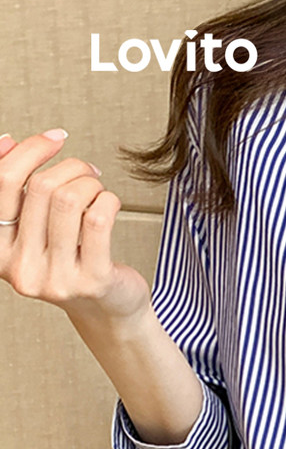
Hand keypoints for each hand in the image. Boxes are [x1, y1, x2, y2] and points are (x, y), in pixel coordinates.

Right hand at [0, 129, 150, 322]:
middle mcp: (21, 269)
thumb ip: (18, 192)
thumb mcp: (35, 229)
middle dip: (71, 168)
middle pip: (40, 188)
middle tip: (89, 172)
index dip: (29, 151)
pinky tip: (111, 205)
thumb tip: (7, 142)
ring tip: (99, 191)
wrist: (109, 310)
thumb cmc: (73, 262)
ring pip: (69, 200)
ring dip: (91, 184)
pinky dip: (109, 200)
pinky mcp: (92, 281)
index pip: (2, 185)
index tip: (55, 138)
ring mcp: (56, 279)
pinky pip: (98, 219)